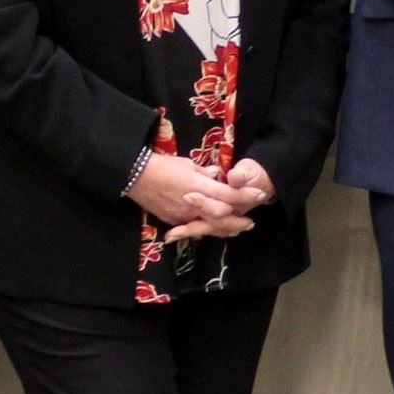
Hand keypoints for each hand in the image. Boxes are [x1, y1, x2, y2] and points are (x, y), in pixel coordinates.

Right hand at [129, 153, 263, 242]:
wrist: (135, 176)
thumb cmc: (163, 165)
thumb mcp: (187, 164)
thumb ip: (206, 172)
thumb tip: (218, 175)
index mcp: (198, 186)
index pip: (227, 194)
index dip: (245, 195)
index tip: (259, 195)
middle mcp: (193, 204)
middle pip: (221, 217)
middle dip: (238, 221)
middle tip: (250, 222)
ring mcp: (182, 215)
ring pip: (209, 226)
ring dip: (225, 229)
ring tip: (237, 229)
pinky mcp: (173, 220)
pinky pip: (194, 227)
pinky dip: (207, 228)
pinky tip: (215, 229)